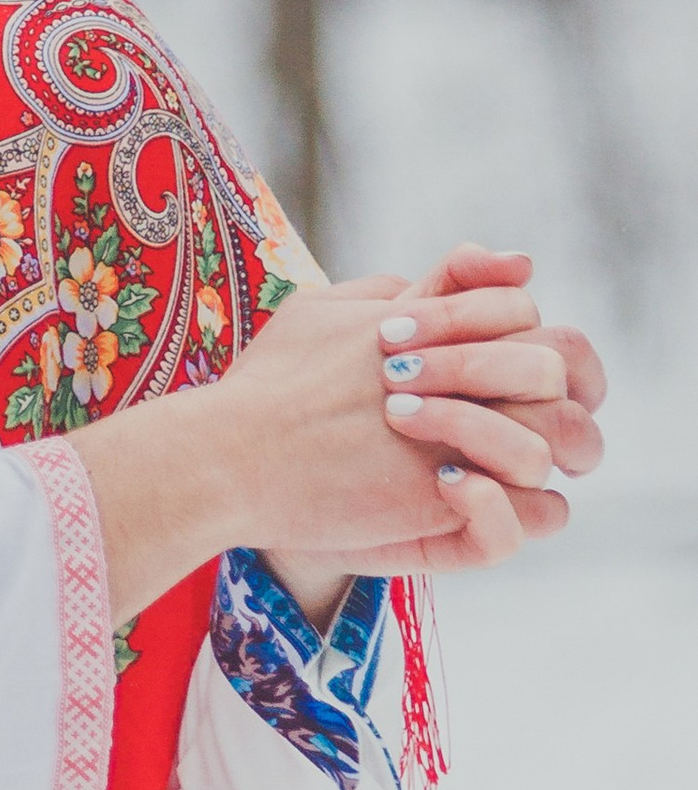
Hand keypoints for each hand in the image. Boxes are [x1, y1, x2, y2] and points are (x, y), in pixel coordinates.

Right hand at [72, 250, 564, 621]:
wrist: (232, 456)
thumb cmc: (266, 385)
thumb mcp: (323, 312)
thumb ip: (388, 292)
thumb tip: (434, 279)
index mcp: (427, 325)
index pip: (519, 308)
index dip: (512, 326)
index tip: (482, 349)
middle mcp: (453, 375)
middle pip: (551, 365)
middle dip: (541, 388)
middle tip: (506, 414)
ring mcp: (455, 437)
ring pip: (558, 439)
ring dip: (536, 448)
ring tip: (487, 460)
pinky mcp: (446, 498)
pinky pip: (531, 510)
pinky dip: (515, 506)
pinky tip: (467, 497)